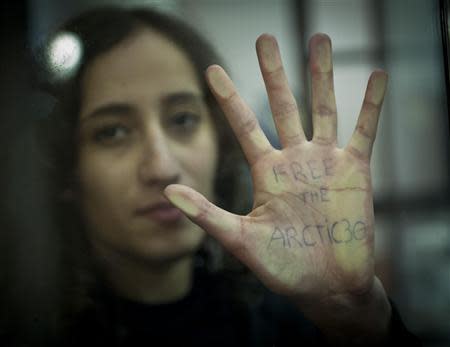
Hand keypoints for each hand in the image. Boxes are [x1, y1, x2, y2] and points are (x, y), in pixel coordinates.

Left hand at [165, 33, 387, 315]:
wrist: (327, 286)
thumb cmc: (284, 267)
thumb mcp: (241, 240)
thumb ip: (206, 214)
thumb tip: (168, 191)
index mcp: (266, 173)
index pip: (243, 125)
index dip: (228, 97)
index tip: (212, 70)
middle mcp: (294, 161)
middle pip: (282, 106)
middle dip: (274, 73)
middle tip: (264, 39)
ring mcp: (325, 162)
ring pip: (323, 108)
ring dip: (321, 74)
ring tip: (319, 37)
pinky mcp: (355, 171)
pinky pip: (364, 130)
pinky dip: (371, 104)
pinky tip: (378, 75)